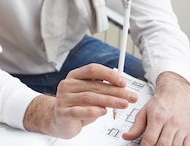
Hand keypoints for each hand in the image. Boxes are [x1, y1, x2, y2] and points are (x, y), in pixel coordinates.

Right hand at [23, 64, 137, 137]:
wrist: (58, 120)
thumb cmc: (77, 106)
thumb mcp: (89, 94)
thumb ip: (102, 88)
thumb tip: (122, 85)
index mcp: (75, 76)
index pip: (92, 69)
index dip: (109, 74)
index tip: (123, 82)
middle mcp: (68, 85)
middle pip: (94, 85)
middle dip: (116, 91)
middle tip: (131, 96)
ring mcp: (64, 99)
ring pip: (89, 97)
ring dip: (109, 101)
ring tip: (123, 104)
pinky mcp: (63, 113)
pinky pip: (79, 111)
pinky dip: (93, 111)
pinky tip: (103, 112)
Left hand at [123, 71, 189, 145]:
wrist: (176, 93)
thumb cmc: (160, 102)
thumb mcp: (144, 111)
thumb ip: (136, 126)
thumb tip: (126, 136)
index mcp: (157, 117)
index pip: (150, 138)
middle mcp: (171, 123)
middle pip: (163, 144)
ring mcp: (182, 128)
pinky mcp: (189, 133)